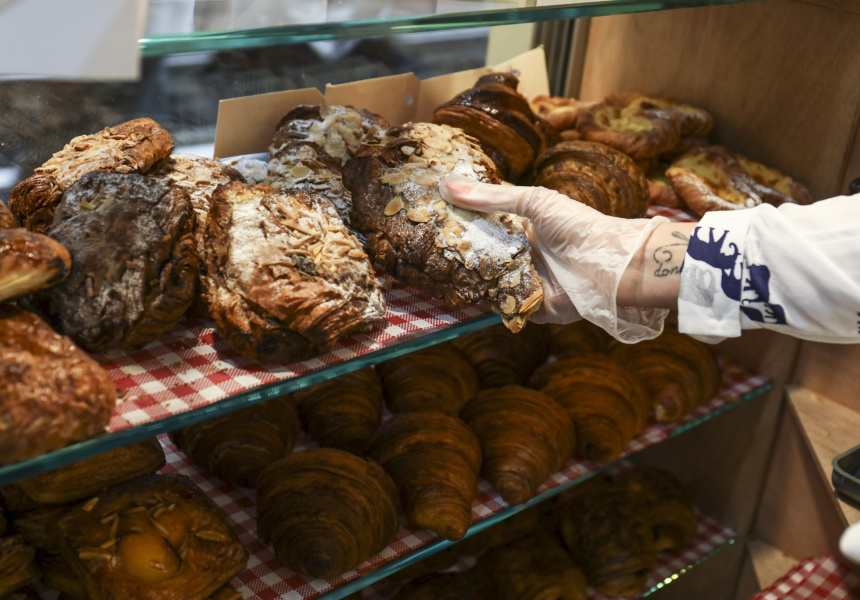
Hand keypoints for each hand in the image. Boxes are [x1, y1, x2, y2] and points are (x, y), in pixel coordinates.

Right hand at [439, 177, 669, 341]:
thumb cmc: (578, 226)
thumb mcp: (533, 202)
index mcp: (521, 229)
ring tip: (430, 275)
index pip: (482, 227)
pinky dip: (482, 303)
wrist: (608, 264)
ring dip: (464, 280)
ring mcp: (523, 283)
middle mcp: (520, 256)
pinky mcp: (529, 308)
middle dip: (455, 256)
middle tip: (422, 251)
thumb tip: (446, 184)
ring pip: (485, 283)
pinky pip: (500, 306)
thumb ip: (491, 198)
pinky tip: (456, 297)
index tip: (428, 219)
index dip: (458, 224)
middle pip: (480, 257)